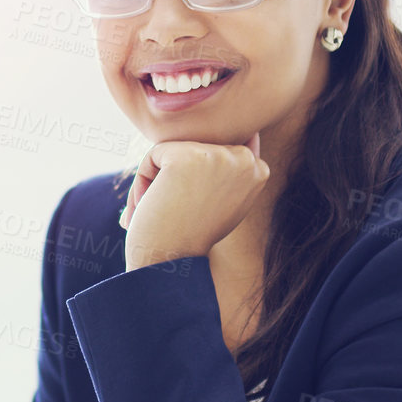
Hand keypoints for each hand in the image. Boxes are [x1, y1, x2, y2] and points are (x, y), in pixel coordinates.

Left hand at [119, 131, 268, 269]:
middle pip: (193, 146)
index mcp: (258, 169)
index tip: (193, 211)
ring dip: (158, 181)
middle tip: (172, 214)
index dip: (196, 178)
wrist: (170, 263)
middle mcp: (245, 159)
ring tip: (161, 211)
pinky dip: (143, 181)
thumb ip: (226, 168)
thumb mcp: (223, 200)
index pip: (217, 149)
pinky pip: (154, 155)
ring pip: (173, 150)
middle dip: (176, 179)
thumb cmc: (191, 237)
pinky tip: (151, 206)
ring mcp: (218, 155)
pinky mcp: (187, 156)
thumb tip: (222, 137)